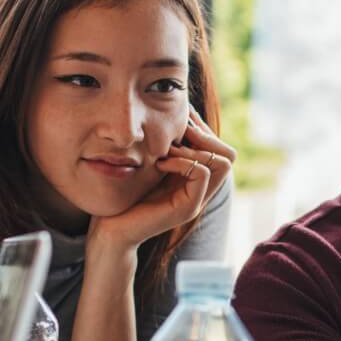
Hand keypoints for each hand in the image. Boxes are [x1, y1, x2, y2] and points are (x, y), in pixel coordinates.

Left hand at [87, 109, 235, 253]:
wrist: (111, 229)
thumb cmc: (125, 194)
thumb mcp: (150, 162)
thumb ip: (166, 145)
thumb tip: (175, 111)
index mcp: (194, 179)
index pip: (219, 147)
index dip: (202, 128)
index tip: (179, 120)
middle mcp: (201, 190)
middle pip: (228, 155)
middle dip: (205, 136)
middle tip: (178, 133)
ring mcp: (196, 200)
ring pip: (222, 162)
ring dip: (195, 148)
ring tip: (168, 149)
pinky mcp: (186, 208)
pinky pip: (201, 173)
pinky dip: (183, 161)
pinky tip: (160, 163)